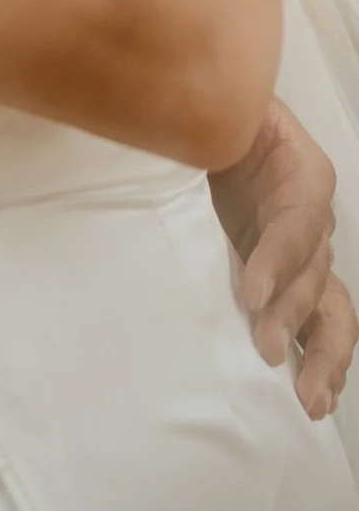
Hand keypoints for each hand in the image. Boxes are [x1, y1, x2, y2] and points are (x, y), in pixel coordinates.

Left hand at [210, 98, 354, 417]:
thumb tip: (179, 129)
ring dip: (321, 352)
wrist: (211, 127)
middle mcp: (312, 217)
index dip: (277, 260)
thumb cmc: (212, 116)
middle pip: (313, 270)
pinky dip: (323, 357)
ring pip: (330, 305)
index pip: (295, 223)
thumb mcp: (217, 112)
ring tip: (309, 397)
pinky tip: (318, 394)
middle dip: (291, 314)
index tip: (251, 294)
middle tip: (264, 349)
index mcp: (300, 171)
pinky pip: (322, 319)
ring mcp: (306, 252)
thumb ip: (209, 123)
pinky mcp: (291, 277)